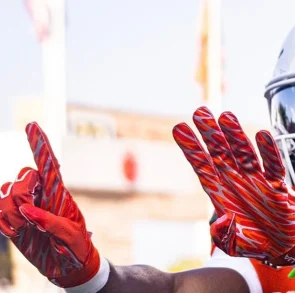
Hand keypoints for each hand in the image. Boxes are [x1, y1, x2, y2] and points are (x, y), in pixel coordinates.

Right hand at [0, 122, 100, 287]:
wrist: (67, 265)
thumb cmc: (76, 246)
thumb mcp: (71, 235)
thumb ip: (52, 222)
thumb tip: (28, 210)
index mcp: (59, 192)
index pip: (49, 164)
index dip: (40, 144)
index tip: (32, 124)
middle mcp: (40, 194)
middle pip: (22, 176)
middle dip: (22, 194)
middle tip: (32, 217)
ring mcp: (24, 205)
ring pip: (5, 192)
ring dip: (11, 213)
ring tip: (26, 228)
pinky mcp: (12, 219)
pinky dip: (2, 221)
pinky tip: (15, 231)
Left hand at [172, 107, 294, 265]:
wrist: (280, 247)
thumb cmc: (254, 241)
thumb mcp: (233, 244)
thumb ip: (224, 235)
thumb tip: (221, 221)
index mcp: (220, 194)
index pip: (203, 167)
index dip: (192, 148)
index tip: (179, 128)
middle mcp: (236, 182)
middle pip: (221, 154)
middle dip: (211, 134)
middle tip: (200, 112)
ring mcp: (256, 181)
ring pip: (245, 154)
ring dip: (237, 136)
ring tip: (227, 117)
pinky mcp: (276, 185)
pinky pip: (273, 166)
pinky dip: (269, 152)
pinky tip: (263, 135)